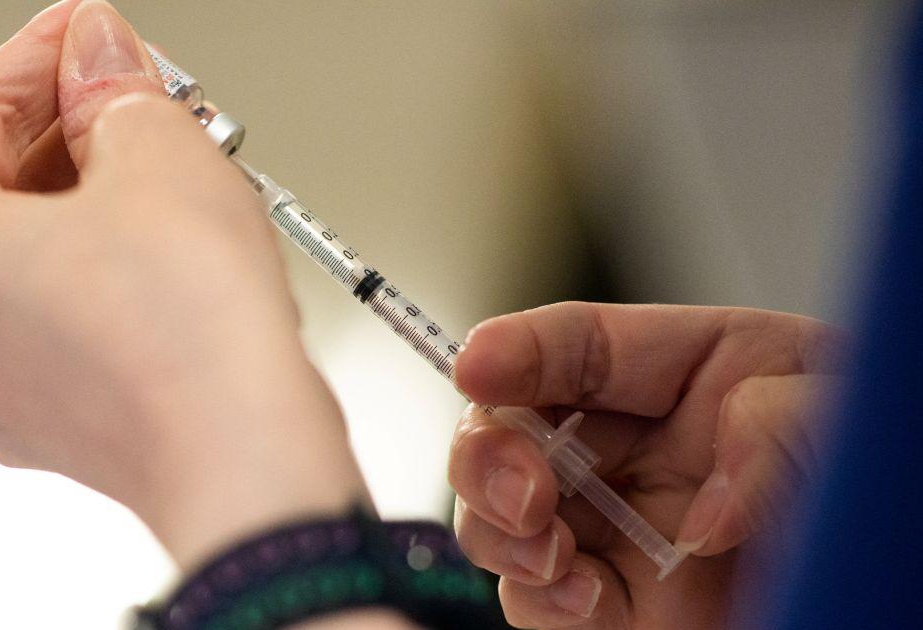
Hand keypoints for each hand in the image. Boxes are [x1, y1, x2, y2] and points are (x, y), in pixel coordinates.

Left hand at [0, 0, 366, 568]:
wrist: (243, 453)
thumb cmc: (185, 331)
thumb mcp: (153, 152)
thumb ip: (110, 86)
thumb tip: (98, 56)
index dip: (40, 57)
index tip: (88, 33)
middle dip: (68, 128)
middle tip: (135, 89)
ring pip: (23, 253)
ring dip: (89, 195)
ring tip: (166, 160)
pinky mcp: (42, 415)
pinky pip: (53, 311)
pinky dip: (97, 264)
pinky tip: (161, 236)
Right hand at [447, 302, 842, 628]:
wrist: (890, 585)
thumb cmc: (880, 482)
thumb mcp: (847, 417)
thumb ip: (782, 429)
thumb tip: (704, 512)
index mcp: (689, 372)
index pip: (579, 342)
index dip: (518, 349)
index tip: (477, 366)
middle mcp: (634, 447)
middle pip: (508, 426)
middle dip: (488, 452)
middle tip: (527, 491)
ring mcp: (615, 529)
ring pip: (498, 515)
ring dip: (500, 531)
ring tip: (552, 551)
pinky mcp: (613, 606)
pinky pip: (535, 599)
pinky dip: (538, 600)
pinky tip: (581, 598)